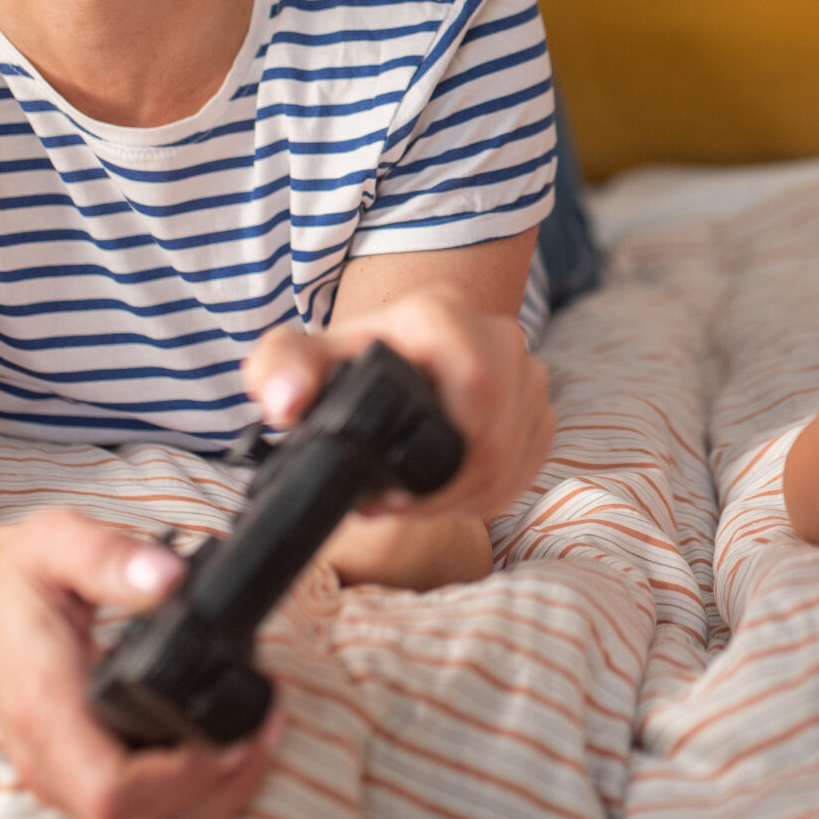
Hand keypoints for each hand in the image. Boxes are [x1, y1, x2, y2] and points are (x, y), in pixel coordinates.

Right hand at [0, 510, 281, 818]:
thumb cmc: (7, 576)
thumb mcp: (55, 543)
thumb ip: (111, 557)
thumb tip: (171, 576)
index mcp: (44, 709)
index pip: (112, 788)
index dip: (185, 776)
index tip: (237, 731)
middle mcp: (50, 758)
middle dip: (222, 790)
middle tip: (267, 725)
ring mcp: (61, 774)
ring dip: (216, 798)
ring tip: (259, 734)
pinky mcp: (76, 773)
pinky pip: (139, 812)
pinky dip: (193, 793)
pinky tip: (226, 745)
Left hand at [241, 290, 552, 523]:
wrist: (389, 357)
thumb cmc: (341, 363)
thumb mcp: (295, 359)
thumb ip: (279, 370)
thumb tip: (288, 402)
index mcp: (441, 313)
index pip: (479, 383)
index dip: (444, 452)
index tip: (395, 492)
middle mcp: (496, 334)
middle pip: (498, 435)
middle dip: (447, 488)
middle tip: (398, 505)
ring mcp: (526, 372)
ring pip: (514, 458)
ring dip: (464, 496)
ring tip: (415, 499)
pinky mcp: (539, 408)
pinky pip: (528, 466)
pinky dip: (489, 492)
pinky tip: (448, 491)